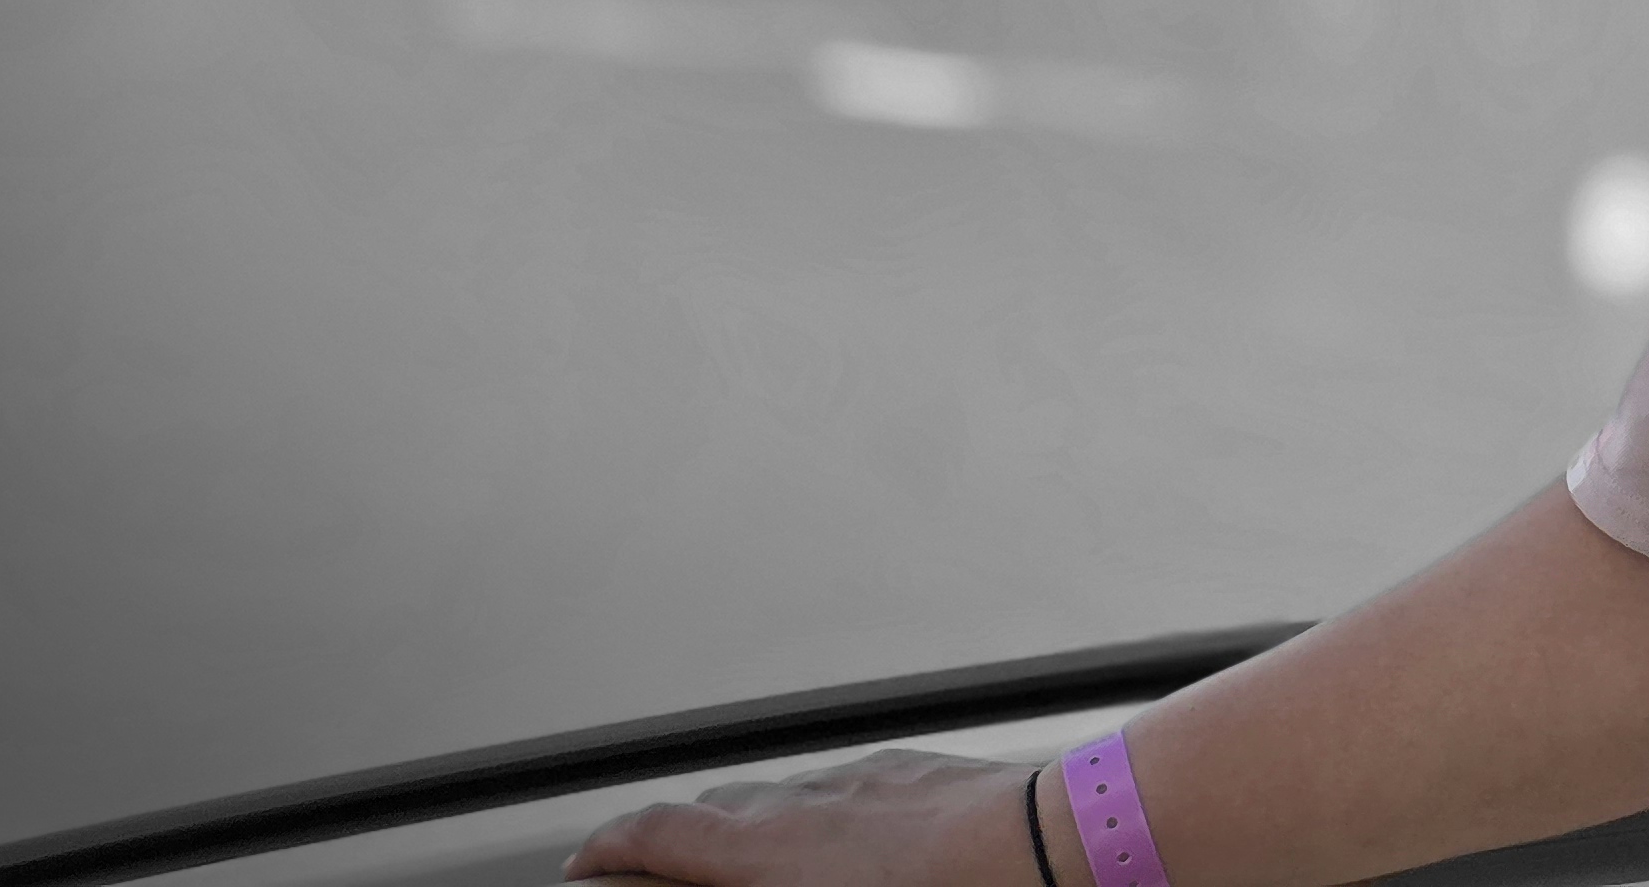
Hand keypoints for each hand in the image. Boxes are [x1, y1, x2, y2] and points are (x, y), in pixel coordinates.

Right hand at [563, 747, 1045, 886]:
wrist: (1058, 847)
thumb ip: (764, 883)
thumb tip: (733, 865)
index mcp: (768, 849)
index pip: (658, 833)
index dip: (613, 848)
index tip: (589, 863)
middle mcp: (809, 800)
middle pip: (718, 808)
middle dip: (684, 842)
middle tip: (668, 876)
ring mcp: (869, 778)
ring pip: (789, 794)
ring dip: (761, 826)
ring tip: (761, 867)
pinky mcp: (924, 773)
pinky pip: (855, 787)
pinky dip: (832, 814)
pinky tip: (854, 845)